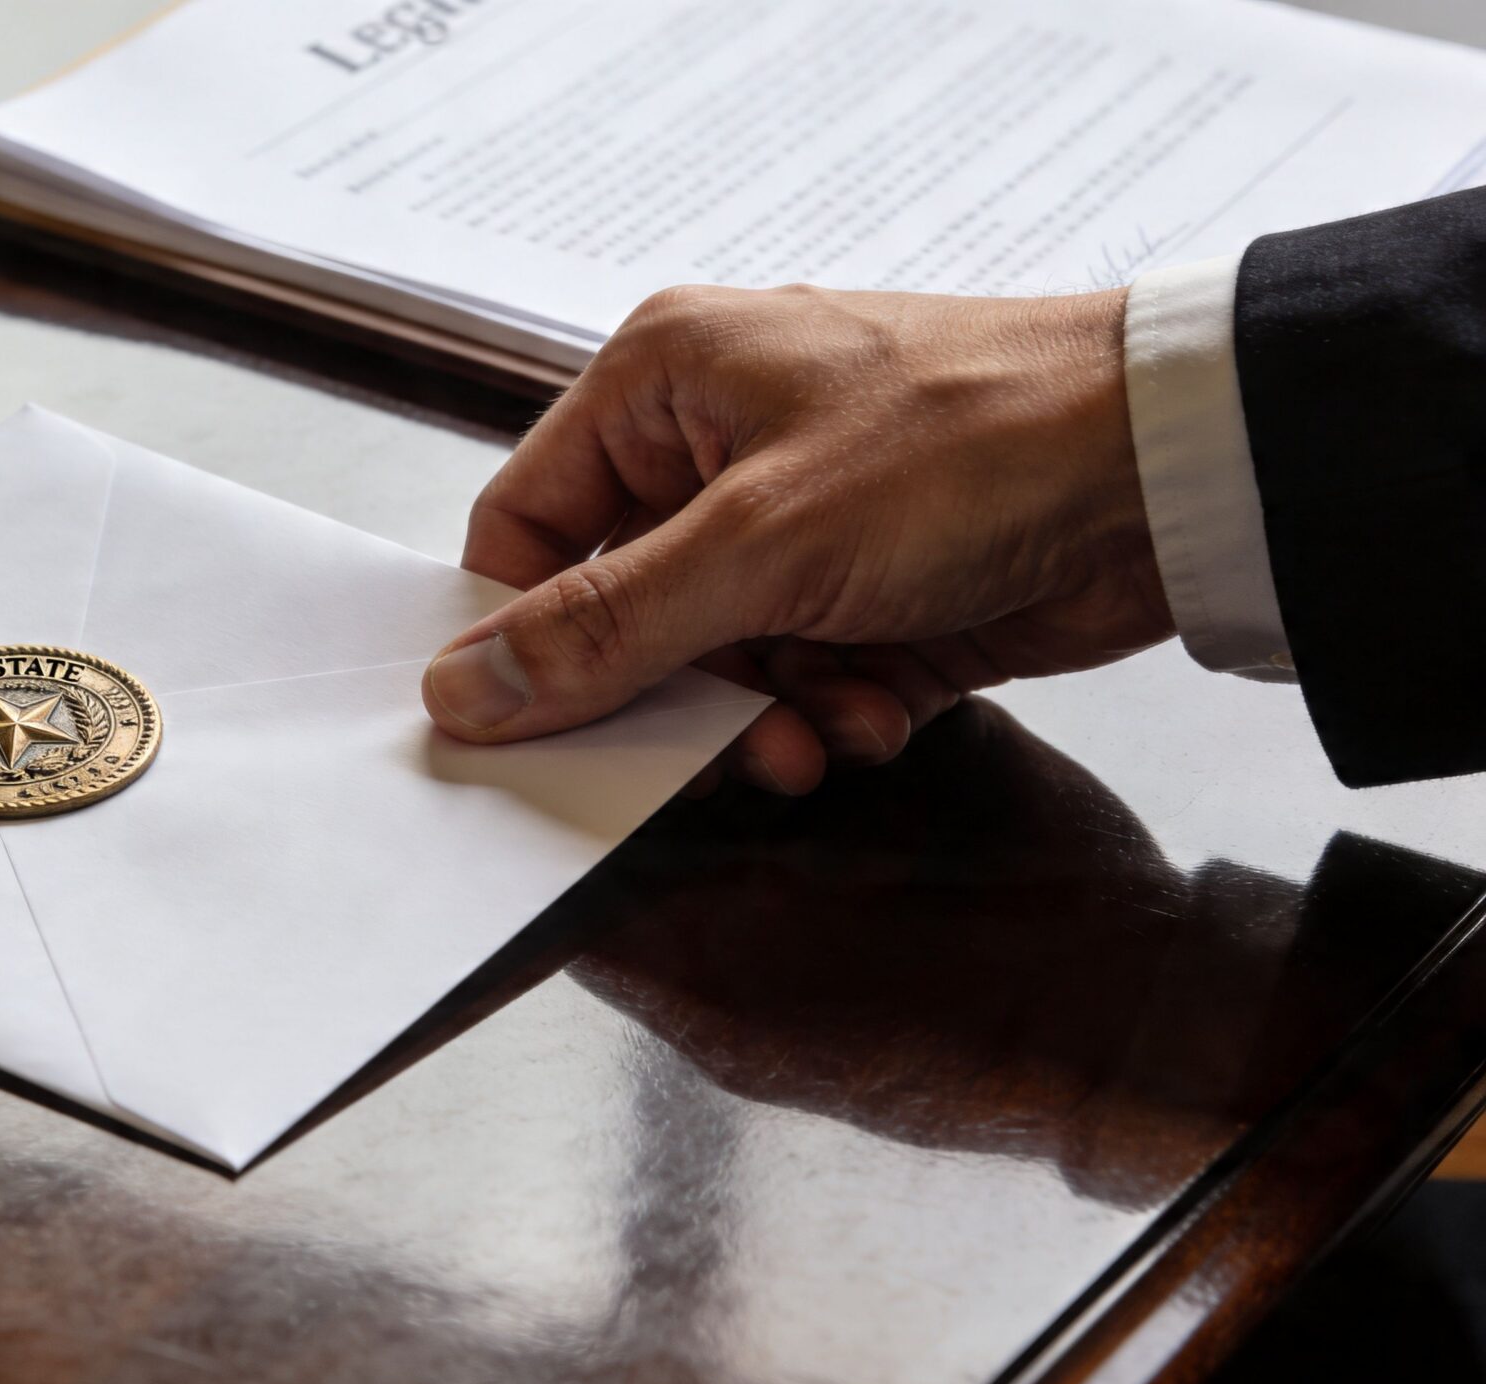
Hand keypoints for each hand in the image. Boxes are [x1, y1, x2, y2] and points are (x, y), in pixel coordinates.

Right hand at [421, 284, 1174, 794]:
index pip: (527, 524)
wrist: (1177, 475)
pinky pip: (802, 680)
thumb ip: (603, 629)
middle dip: (671, 693)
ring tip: (823, 731)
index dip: (519, 632)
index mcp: (663, 383)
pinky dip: (833, 712)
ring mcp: (799, 521)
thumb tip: (459, 690)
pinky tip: (882, 711)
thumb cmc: (967, 448)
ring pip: (714, 662)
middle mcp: (718, 445)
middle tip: (705, 747)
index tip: (525, 727)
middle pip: (621, 611)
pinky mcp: (871, 589)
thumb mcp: (758, 546)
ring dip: (763, 717)